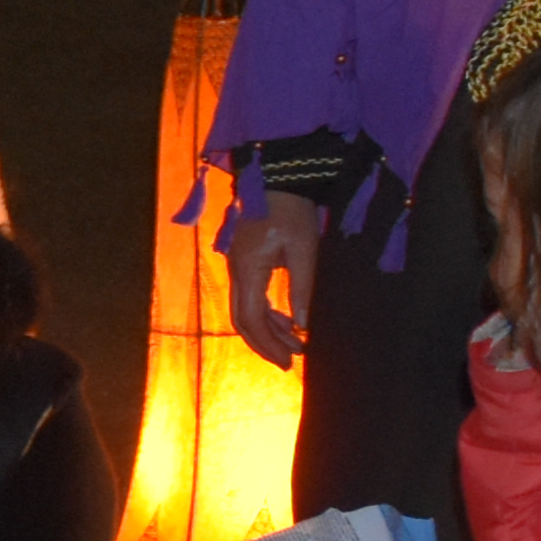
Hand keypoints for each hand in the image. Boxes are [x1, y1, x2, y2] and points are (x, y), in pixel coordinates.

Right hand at [224, 188, 322, 367]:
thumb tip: (302, 326)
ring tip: (294, 344)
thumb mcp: (304, 251)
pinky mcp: (245, 262)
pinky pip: (250, 297)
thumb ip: (302, 289)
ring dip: (268, 330)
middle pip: (242, 320)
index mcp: (248, 270)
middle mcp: (237, 271)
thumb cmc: (293, 211)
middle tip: (289, 362)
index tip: (288, 361)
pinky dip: (266, 314)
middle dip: (265, 343)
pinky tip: (285, 321)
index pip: (250, 319)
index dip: (267, 344)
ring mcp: (238, 266)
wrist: (278, 178)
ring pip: (245, 310)